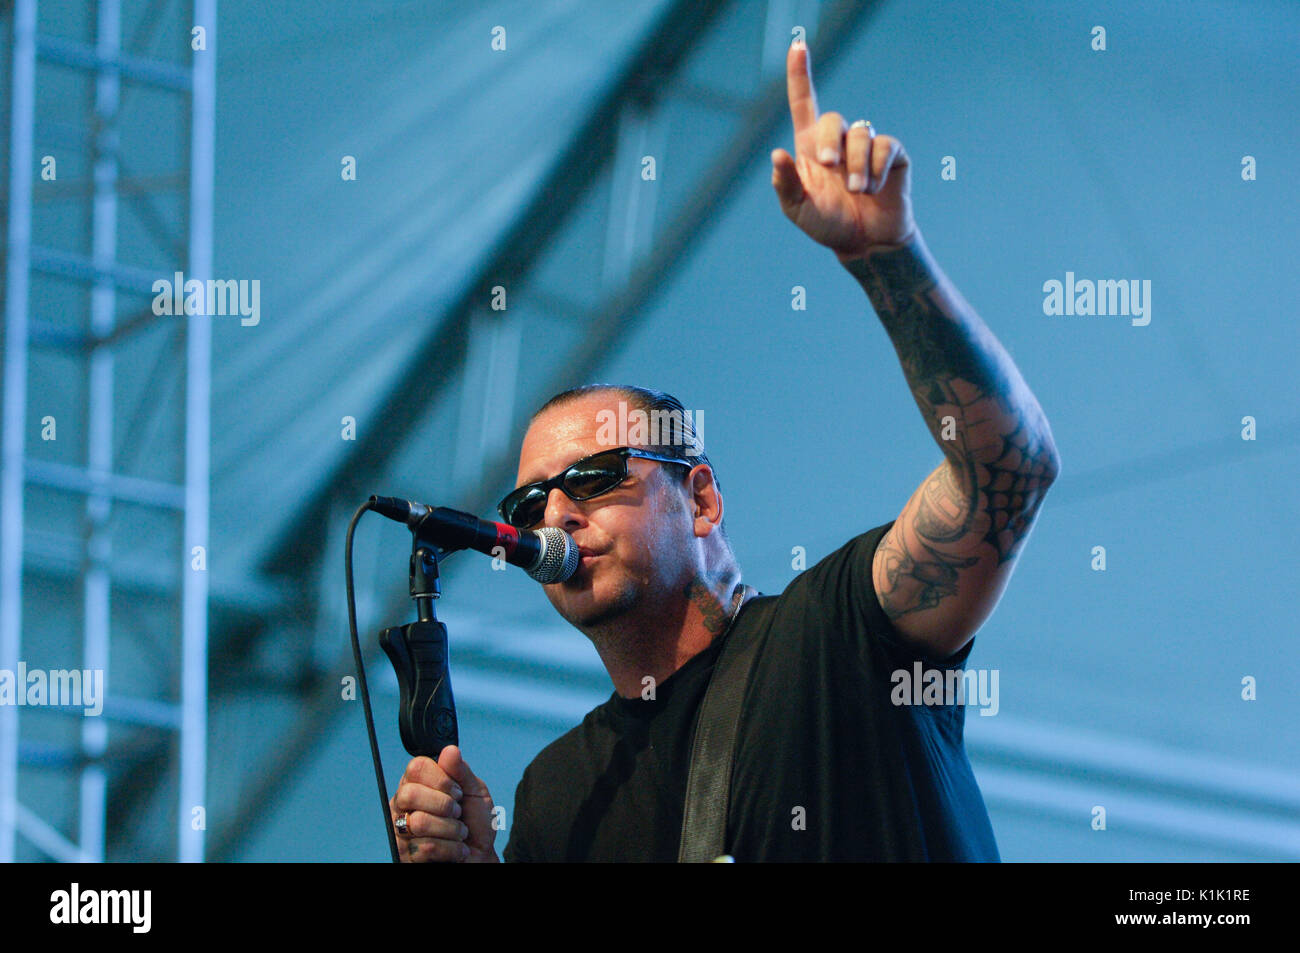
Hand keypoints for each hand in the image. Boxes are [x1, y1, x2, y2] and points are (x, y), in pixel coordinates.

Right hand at [390, 746, 498, 862]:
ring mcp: (401, 829)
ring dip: (451, 829)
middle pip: (410, 794)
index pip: (416, 767)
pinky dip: (451, 849)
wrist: (480, 855)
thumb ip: (462, 772)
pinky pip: (426, 847)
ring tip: (460, 833)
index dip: (441, 779)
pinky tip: (457, 848)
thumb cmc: (476, 823)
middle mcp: (405, 804)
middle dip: (444, 805)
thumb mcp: (476, 792)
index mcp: (419, 783)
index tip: (457, 792)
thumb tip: (449, 750)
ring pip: (419, 822)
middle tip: (458, 812)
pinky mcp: (405, 854)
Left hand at [771, 40, 915, 259]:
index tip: (798, 46)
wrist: (865, 244)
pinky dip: (876, 171)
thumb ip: (786, 185)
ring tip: (856, 192)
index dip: (800, 75)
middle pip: (833, 119)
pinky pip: (885, 147)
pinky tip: (872, 190)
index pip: (804, 104)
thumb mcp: (799, 210)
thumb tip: (777, 154)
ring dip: (856, 166)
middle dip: (829, 141)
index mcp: (811, 149)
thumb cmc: (828, 226)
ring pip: (861, 135)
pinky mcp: (892, 156)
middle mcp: (838, 142)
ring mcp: (866, 147)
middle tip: (829, 167)